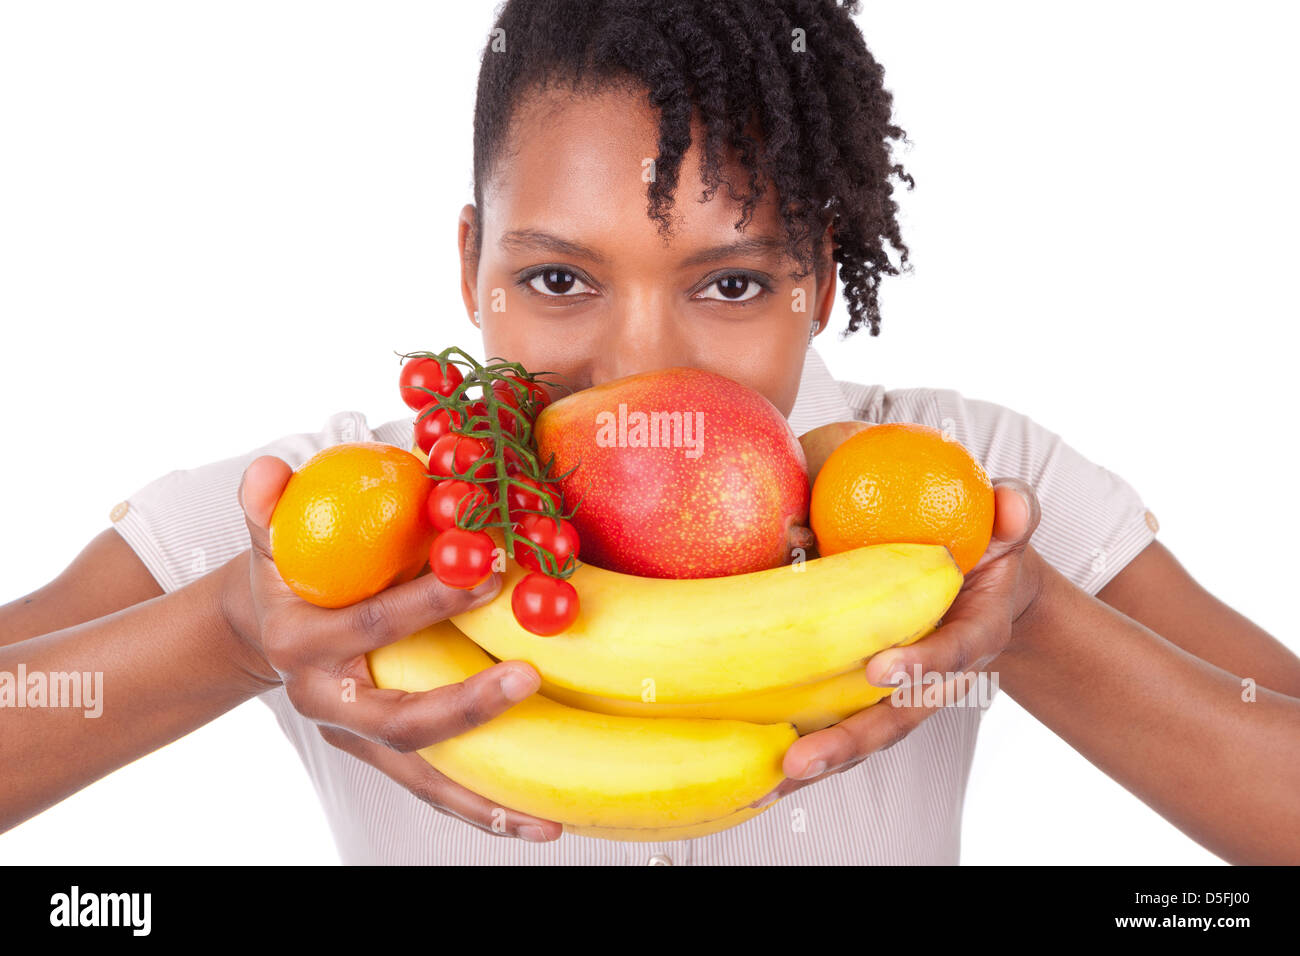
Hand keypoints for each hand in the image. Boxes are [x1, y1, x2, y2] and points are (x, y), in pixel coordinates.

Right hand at [223, 455, 562, 842]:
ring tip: (545, 818)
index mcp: (304, 646)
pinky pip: (436, 788)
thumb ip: (268, 505)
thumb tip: (270, 471)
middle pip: (397, 722)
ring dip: (483, 799)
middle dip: (464, 707)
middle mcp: (329, 704)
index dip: (426, 602)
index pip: (370, 626)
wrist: (266, 626)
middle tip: (527, 679)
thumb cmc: (286, 573)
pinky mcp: (385, 756)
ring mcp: (357, 739)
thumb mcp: (270, 536)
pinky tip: (536, 823)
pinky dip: (482, 809)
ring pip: (421, 777)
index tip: (488, 573)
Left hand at [754, 478, 1043, 806]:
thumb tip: (1007, 502)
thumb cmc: (986, 546)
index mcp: (974, 633)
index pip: (954, 652)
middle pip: (897, 721)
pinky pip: (837, 724)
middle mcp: (938, 678)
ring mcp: (903, 694)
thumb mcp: (1007, 522)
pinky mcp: (868, 696)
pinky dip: (803, 749)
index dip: (922, 664)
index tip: (881, 670)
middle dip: (849, 742)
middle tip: (800, 761)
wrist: (988, 586)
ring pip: (864, 735)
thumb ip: (1013, 512)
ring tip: (771, 781)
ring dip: (819, 759)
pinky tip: (757, 776)